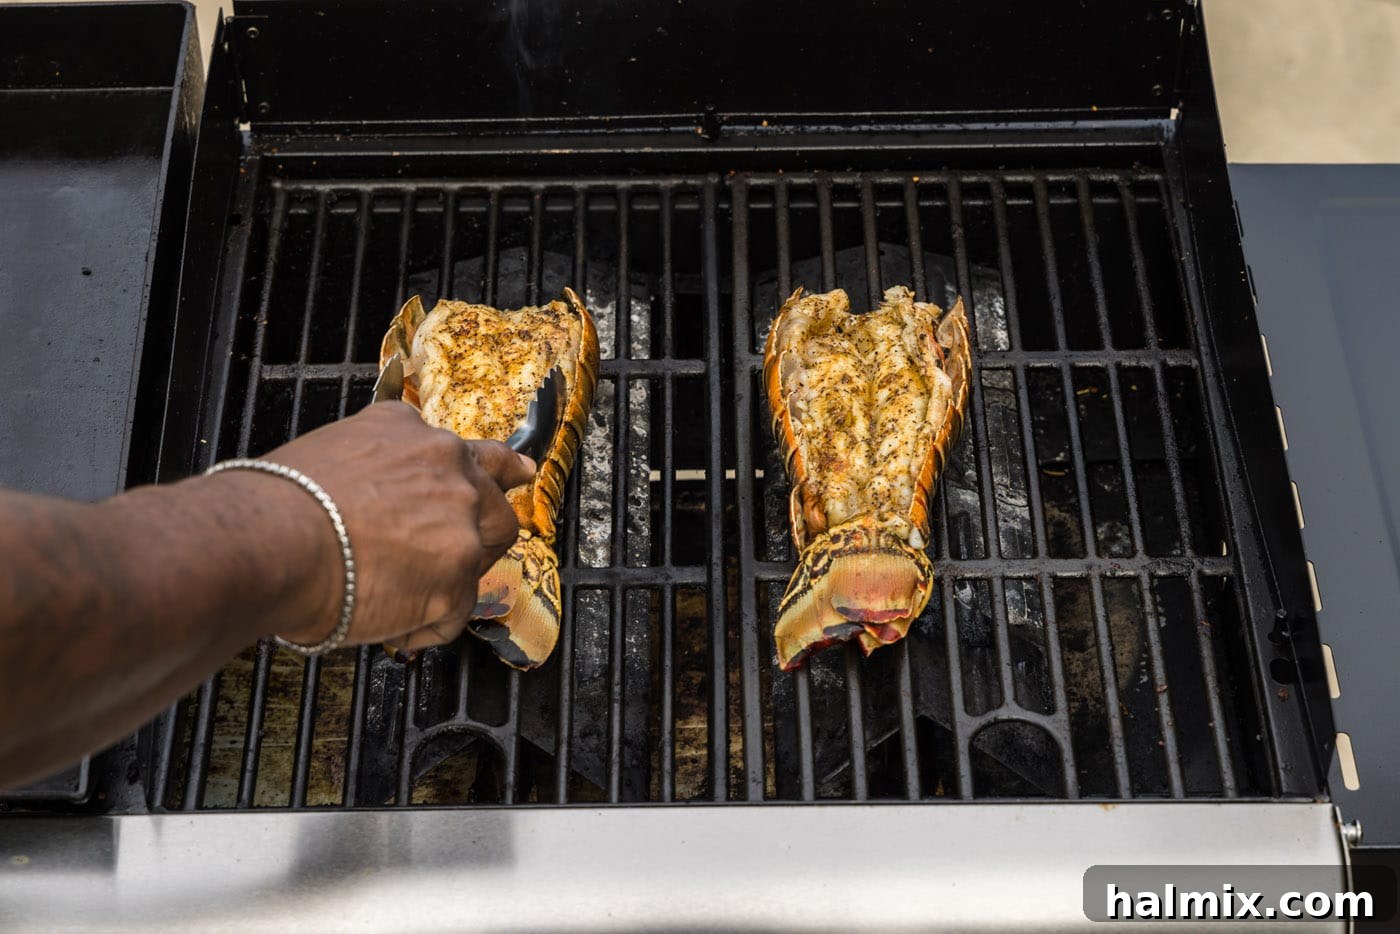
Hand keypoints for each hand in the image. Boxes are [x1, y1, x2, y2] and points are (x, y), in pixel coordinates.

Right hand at [250, 402, 534, 649]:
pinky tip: (393, 626)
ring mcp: (458, 524)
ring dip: (453, 580)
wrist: (268, 539)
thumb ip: (378, 466)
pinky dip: (425, 626)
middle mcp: (447, 471)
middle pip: (496, 507)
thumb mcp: (333, 449)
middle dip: (480, 536)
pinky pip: (455, 613)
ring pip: (481, 558)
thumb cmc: (277, 504)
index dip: (502, 468)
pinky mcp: (455, 578)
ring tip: (411, 594)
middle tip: (455, 559)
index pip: (474, 450)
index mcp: (413, 436)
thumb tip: (378, 500)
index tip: (520, 473)